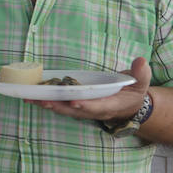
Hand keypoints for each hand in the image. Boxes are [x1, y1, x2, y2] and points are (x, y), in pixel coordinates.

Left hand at [30, 57, 150, 122]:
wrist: (129, 104)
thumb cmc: (134, 91)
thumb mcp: (141, 82)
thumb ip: (141, 73)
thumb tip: (140, 61)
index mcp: (111, 105)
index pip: (98, 107)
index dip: (86, 106)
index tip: (75, 102)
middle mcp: (95, 110)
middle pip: (74, 111)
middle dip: (59, 106)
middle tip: (43, 100)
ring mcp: (84, 109)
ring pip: (64, 109)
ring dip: (48, 104)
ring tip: (31, 98)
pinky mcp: (76, 105)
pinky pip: (60, 104)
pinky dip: (47, 100)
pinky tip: (32, 95)